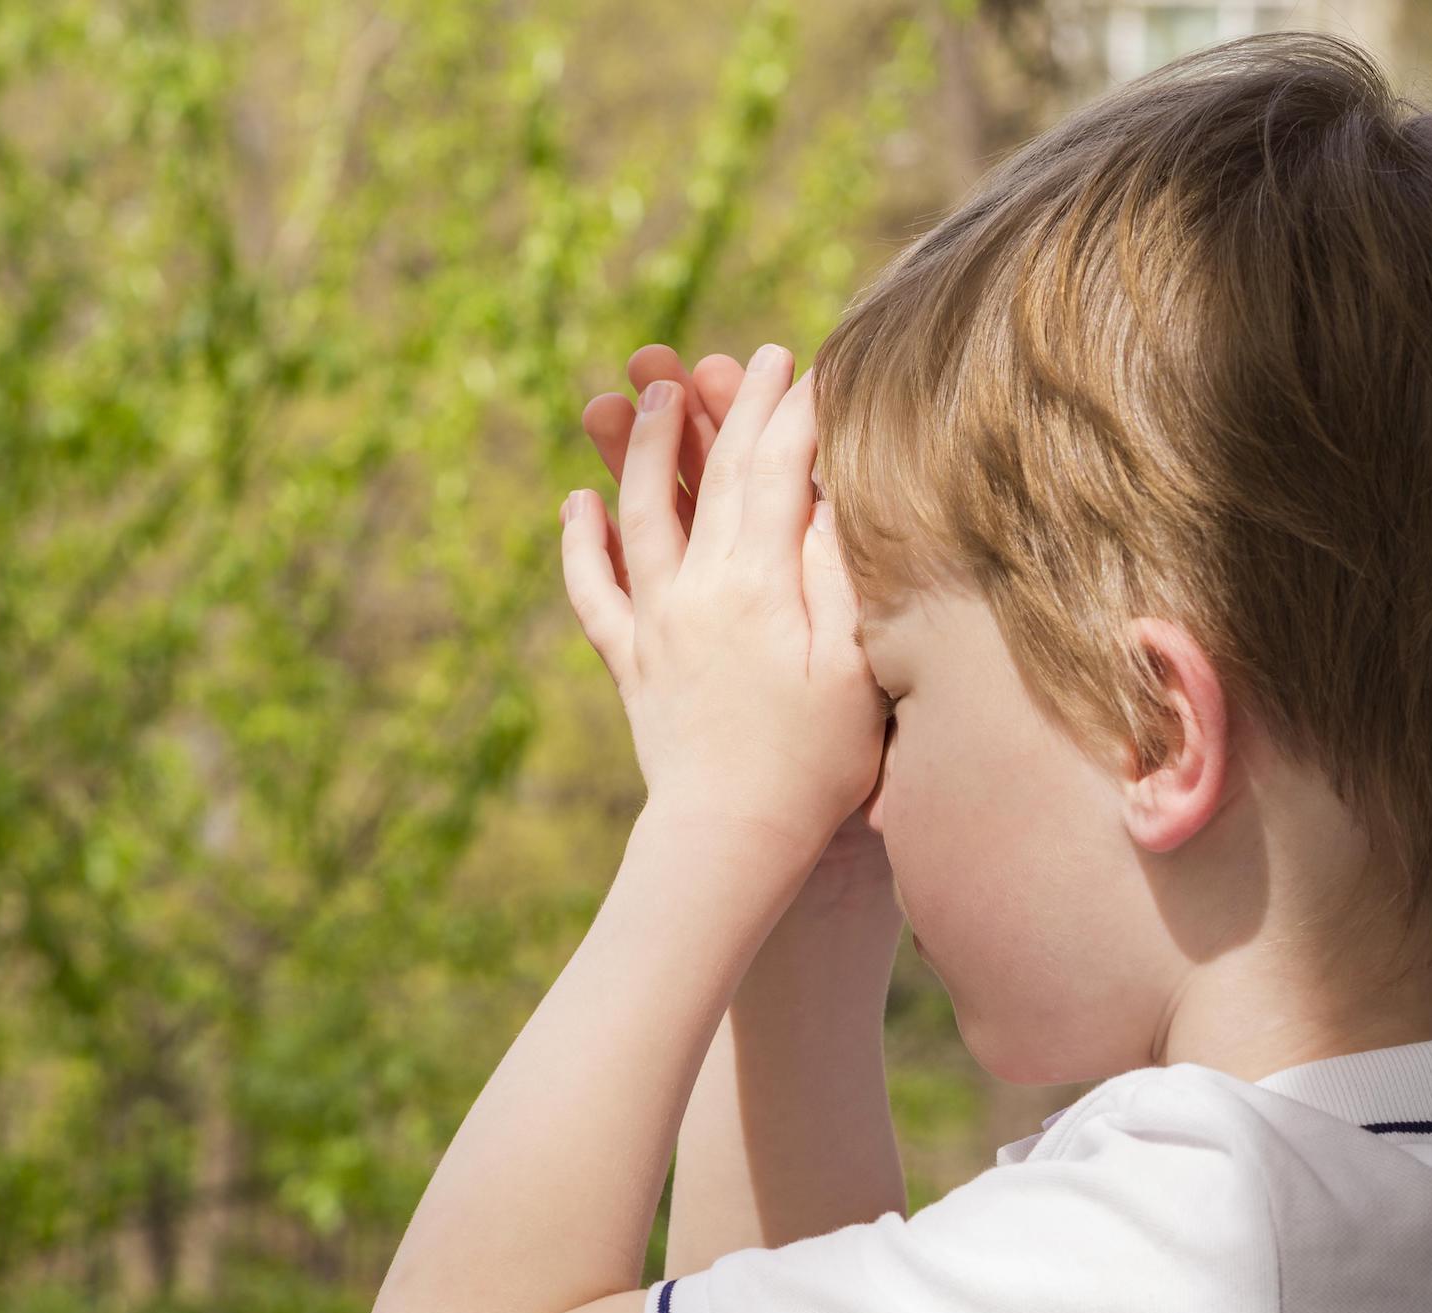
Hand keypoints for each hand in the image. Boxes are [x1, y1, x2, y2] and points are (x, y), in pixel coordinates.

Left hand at [559, 344, 888, 857]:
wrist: (730, 836)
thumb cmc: (815, 763)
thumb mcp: (855, 667)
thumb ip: (840, 575)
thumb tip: (829, 493)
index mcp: (760, 584)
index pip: (776, 471)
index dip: (794, 411)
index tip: (810, 362)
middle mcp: (697, 590)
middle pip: (713, 476)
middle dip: (732, 406)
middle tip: (746, 356)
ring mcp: (655, 624)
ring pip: (641, 512)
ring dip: (642, 446)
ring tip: (644, 391)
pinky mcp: (629, 662)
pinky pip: (593, 592)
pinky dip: (581, 544)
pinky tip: (576, 505)